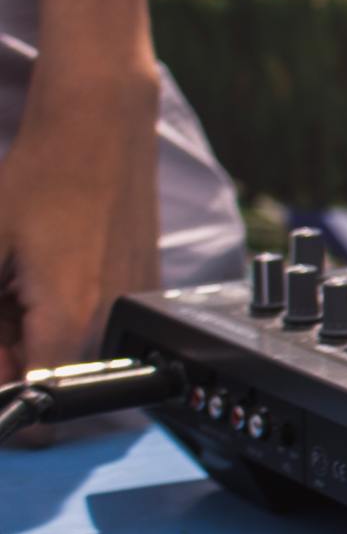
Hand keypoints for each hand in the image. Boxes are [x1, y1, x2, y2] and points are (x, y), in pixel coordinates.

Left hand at [0, 63, 159, 383]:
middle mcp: (111, 323)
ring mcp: (133, 306)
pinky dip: (67, 311)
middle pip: (56, 379)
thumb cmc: (40, 180)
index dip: (5, 393)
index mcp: (69, 321)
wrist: (100, 129)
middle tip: (2, 301)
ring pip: (76, 352)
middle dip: (16, 354)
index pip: (38, 403)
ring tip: (24, 279)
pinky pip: (100, 324)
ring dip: (39, 331)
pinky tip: (54, 269)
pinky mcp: (146, 289)